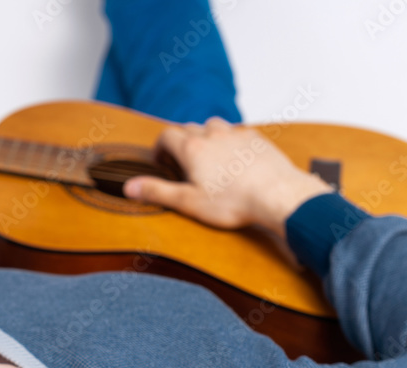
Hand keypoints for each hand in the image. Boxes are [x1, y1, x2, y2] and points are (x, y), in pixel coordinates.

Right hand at [123, 118, 331, 238]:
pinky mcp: (257, 139)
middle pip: (189, 128)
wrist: (278, 195)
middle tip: (183, 165)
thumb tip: (128, 187)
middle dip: (181, 143)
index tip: (162, 163)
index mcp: (192, 148)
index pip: (166, 135)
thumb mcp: (188, 202)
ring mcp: (237, 134)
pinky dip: (229, 142)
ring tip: (208, 159)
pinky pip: (237, 133)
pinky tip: (234, 161)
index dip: (160, 148)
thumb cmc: (234, 202)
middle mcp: (213, 135)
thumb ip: (157, 191)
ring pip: (214, 126)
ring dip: (206, 137)